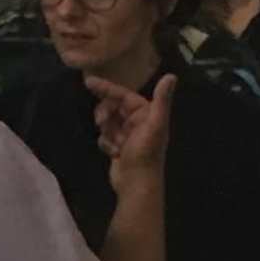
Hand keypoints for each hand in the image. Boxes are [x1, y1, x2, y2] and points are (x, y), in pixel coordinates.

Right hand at [92, 71, 174, 186]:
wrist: (136, 184)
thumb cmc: (146, 154)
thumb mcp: (155, 125)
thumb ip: (162, 100)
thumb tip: (171, 76)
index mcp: (147, 114)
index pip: (124, 95)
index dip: (107, 88)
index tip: (88, 82)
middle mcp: (138, 122)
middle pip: (113, 107)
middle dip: (105, 113)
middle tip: (99, 121)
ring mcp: (127, 135)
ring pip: (107, 122)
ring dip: (107, 131)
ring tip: (114, 143)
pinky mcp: (118, 146)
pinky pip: (104, 136)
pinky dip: (106, 143)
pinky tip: (113, 152)